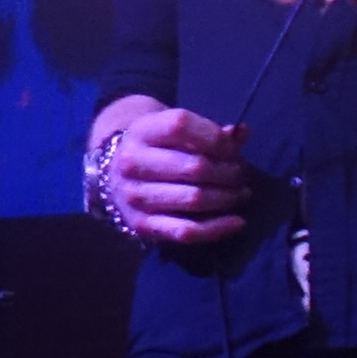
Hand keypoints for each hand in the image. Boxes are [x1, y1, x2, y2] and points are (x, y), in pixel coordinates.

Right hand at [87, 94, 248, 244]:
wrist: (115, 173)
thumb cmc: (158, 148)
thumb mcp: (175, 131)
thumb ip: (210, 132)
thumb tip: (241, 133)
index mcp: (141, 131)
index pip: (182, 126)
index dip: (215, 138)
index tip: (233, 148)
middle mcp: (132, 162)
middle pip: (194, 167)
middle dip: (228, 172)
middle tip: (241, 175)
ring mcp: (135, 196)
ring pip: (194, 199)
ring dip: (227, 198)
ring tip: (240, 193)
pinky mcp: (142, 225)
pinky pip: (186, 231)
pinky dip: (217, 228)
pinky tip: (237, 222)